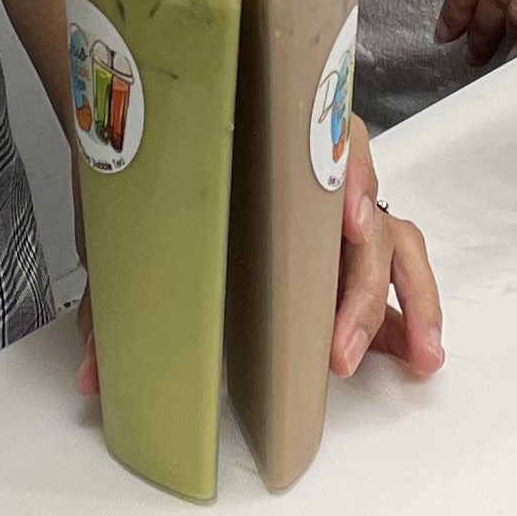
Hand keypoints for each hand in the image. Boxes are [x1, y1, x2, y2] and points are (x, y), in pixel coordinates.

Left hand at [63, 121, 439, 390]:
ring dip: (411, 300)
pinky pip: (391, 274)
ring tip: (421, 356)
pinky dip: (406, 313)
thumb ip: (114, 301)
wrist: (146, 149)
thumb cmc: (147, 176)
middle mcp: (313, 176)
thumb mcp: (128, 234)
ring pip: (394, 242)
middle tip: (339, 349)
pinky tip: (416, 355)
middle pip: (362, 214)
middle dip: (361, 287)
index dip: (346, 176)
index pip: (327, 140)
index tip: (346, 222)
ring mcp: (333, 214)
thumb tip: (95, 375)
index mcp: (266, 150)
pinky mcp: (340, 252)